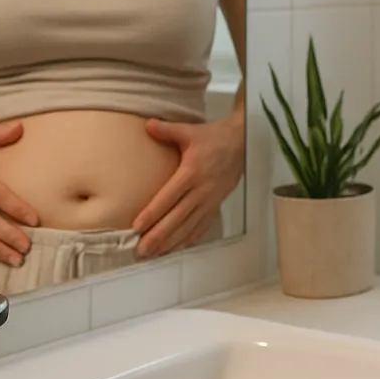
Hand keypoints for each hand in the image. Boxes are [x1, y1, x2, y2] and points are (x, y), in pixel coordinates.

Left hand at [132, 113, 244, 257]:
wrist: (242, 142)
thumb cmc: (214, 137)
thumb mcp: (189, 131)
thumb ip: (167, 130)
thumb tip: (147, 125)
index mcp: (192, 172)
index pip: (169, 197)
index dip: (153, 213)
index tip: (137, 226)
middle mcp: (201, 190)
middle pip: (177, 217)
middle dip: (158, 235)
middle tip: (141, 250)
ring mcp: (210, 199)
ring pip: (189, 226)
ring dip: (171, 241)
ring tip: (154, 254)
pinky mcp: (216, 204)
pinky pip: (202, 225)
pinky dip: (189, 238)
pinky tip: (177, 247)